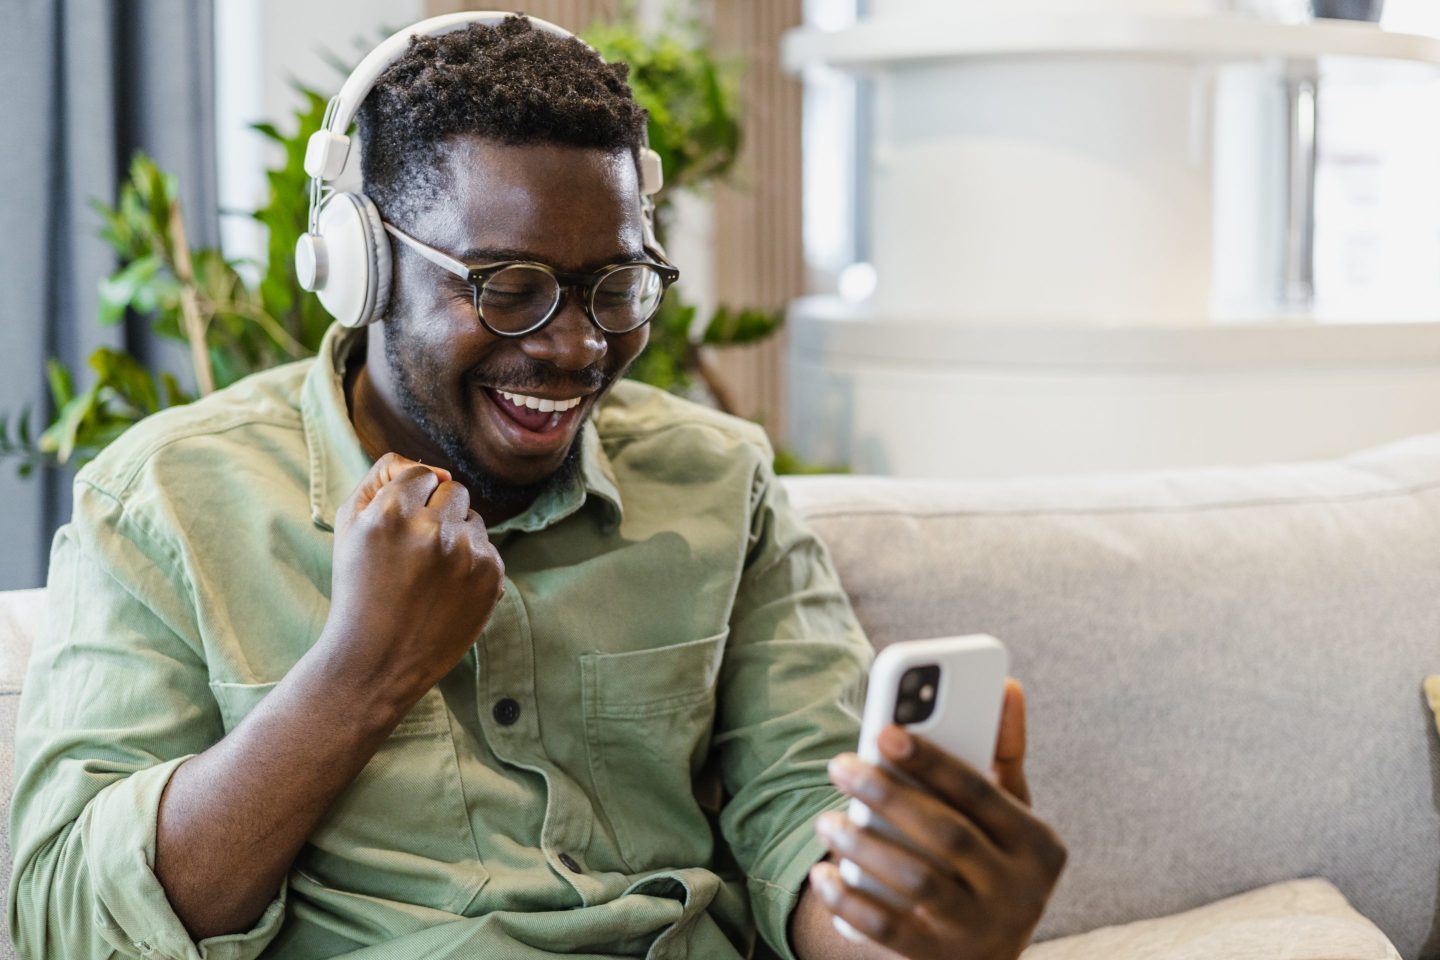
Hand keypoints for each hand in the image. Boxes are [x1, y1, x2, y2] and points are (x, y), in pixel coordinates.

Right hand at [324, 452, 504, 706]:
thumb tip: (437, 469)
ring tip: (429, 576)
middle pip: (454, 491)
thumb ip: (383, 478)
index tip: (401, 526)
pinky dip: (471, 564)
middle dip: (438, 513)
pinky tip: (446, 592)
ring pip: (474, 520)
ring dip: (456, 538)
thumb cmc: (359, 588)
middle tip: (415, 553)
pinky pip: (487, 549)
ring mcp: (466, 554)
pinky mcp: (491, 576)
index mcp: (392, 512)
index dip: (411, 499)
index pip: (423, 474)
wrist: (376, 661)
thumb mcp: (350, 526)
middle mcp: (433, 529)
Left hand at [811, 679, 1065, 958]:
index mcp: (1039, 845)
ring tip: (825, 819)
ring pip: (917, 882)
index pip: (982, 793)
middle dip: (888, 796)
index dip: (932, 761)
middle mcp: (1020, 893)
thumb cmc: (991, 861)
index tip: (883, 731)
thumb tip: (1007, 684)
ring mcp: (981, 932)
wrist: (985, 957)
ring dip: (863, 846)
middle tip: (838, 764)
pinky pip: (888, 931)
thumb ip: (1002, 753)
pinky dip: (850, 901)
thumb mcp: (1009, 815)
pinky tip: (823, 874)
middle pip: (947, 835)